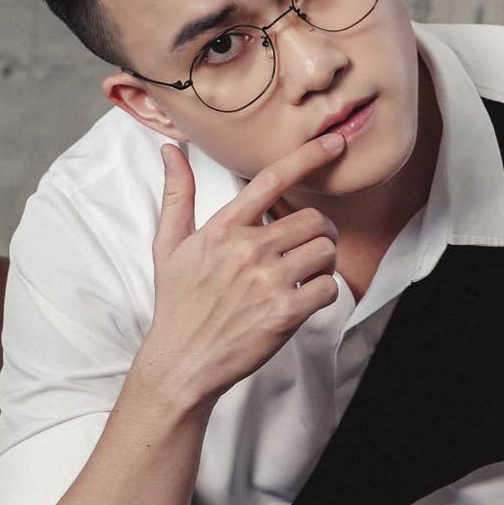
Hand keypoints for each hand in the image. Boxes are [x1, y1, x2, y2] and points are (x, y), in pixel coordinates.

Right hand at [138, 133, 346, 406]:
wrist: (181, 362)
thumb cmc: (177, 303)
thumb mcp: (169, 245)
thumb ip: (177, 194)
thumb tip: (170, 150)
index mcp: (223, 228)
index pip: (272, 180)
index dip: (309, 156)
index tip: (334, 143)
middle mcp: (247, 249)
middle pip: (312, 219)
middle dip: (320, 231)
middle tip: (311, 244)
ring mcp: (267, 281)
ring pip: (326, 250)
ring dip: (325, 261)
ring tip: (307, 272)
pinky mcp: (284, 313)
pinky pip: (329, 287)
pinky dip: (324, 291)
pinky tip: (306, 297)